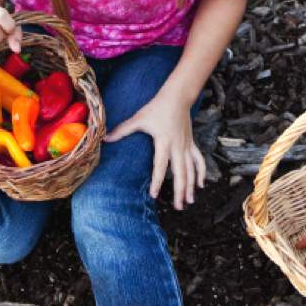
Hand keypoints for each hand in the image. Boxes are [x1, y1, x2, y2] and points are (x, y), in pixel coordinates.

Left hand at [107, 87, 207, 209]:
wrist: (177, 97)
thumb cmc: (156, 107)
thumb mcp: (138, 118)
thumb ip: (122, 130)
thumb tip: (105, 139)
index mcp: (164, 142)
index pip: (160, 167)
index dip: (158, 182)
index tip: (154, 195)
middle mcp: (178, 147)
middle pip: (180, 173)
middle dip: (180, 191)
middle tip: (179, 207)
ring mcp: (186, 146)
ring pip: (191, 170)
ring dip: (191, 186)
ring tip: (189, 201)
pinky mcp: (191, 143)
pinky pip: (198, 161)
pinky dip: (201, 173)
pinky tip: (200, 185)